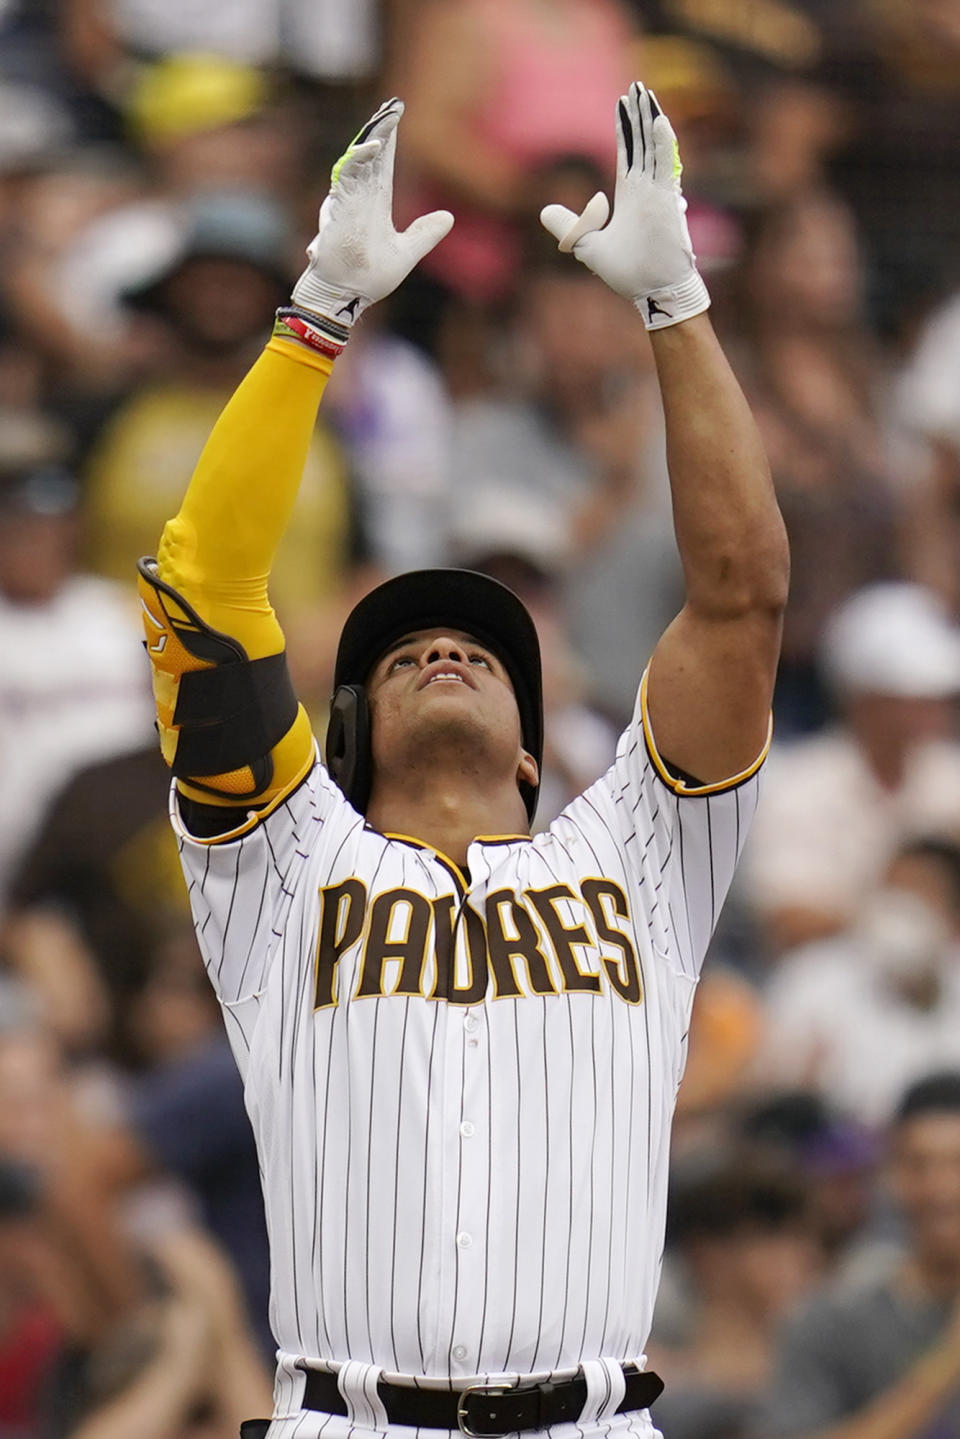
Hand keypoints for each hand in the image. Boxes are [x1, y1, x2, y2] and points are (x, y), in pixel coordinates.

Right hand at [290, 98, 452, 336]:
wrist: (347, 297)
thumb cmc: (369, 279)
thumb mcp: (406, 253)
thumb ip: (425, 234)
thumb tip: (448, 216)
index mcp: (376, 205)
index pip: (384, 164)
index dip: (390, 139)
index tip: (397, 114)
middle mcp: (362, 199)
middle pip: (372, 155)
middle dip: (382, 128)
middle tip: (393, 104)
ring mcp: (350, 202)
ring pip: (360, 161)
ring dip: (373, 137)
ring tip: (387, 116)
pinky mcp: (340, 210)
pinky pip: (348, 178)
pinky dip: (359, 160)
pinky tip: (373, 145)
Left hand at [540, 82, 708, 330]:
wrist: (650, 292)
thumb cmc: (627, 273)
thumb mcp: (587, 246)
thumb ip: (569, 226)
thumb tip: (544, 210)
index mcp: (631, 197)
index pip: (628, 153)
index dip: (625, 129)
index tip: (623, 104)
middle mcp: (646, 190)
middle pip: (641, 143)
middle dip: (639, 115)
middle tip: (637, 87)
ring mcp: (658, 193)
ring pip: (653, 147)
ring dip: (649, 119)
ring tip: (645, 93)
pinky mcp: (667, 201)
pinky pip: (665, 165)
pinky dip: (662, 142)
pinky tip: (658, 120)